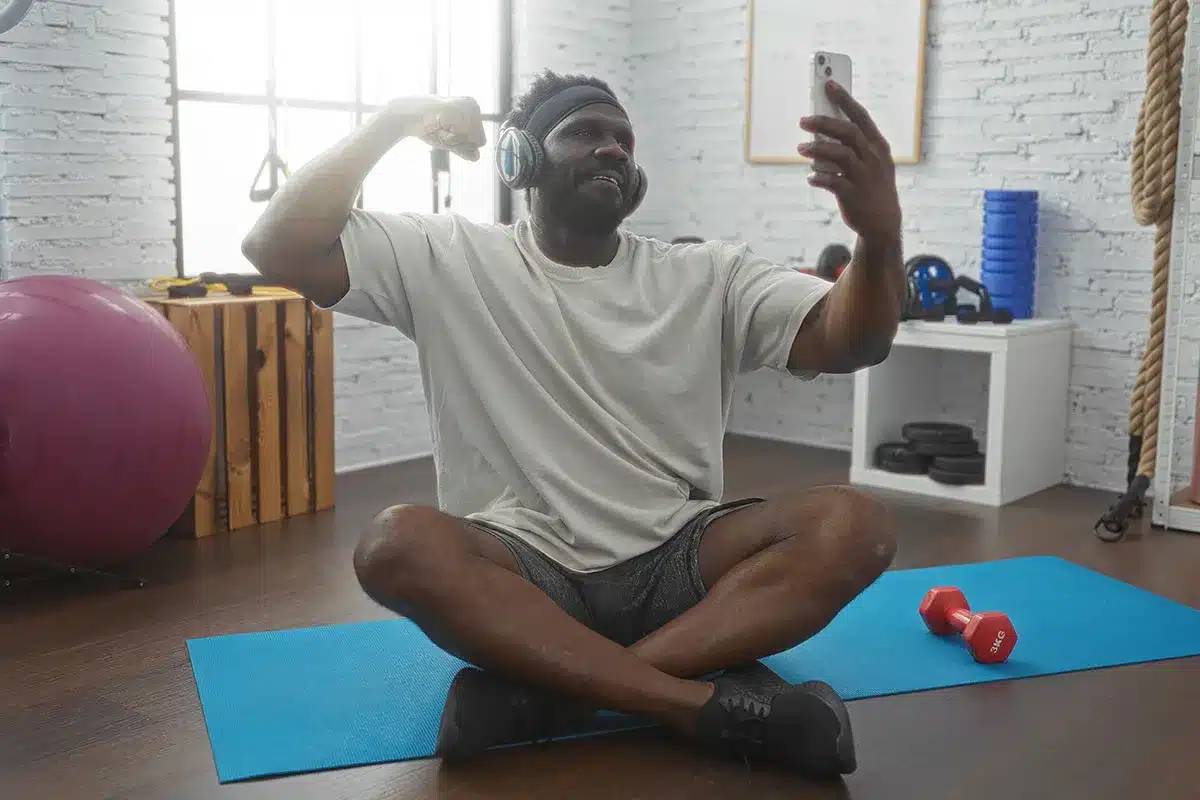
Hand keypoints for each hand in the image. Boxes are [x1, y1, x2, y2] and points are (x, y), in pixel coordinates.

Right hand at [388, 95, 486, 161]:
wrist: (406, 117)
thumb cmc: (427, 126)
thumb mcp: (450, 139)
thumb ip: (464, 148)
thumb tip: (477, 157)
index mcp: (474, 108)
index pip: (481, 141)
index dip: (463, 143)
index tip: (447, 131)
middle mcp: (473, 105)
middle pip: (479, 142)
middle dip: (459, 142)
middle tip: (442, 129)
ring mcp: (465, 106)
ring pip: (471, 141)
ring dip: (453, 140)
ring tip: (439, 126)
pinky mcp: (456, 111)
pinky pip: (461, 137)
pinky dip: (448, 138)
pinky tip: (438, 126)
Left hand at [798, 82, 900, 243]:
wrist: (883, 224)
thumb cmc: (872, 187)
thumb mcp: (870, 163)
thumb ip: (851, 146)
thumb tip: (821, 130)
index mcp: (878, 145)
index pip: (860, 116)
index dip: (844, 98)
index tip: (827, 83)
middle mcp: (873, 158)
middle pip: (848, 132)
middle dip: (824, 122)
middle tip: (803, 120)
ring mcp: (865, 176)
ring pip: (840, 154)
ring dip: (817, 149)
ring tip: (801, 148)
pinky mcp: (854, 195)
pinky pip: (832, 181)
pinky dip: (818, 177)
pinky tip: (810, 177)